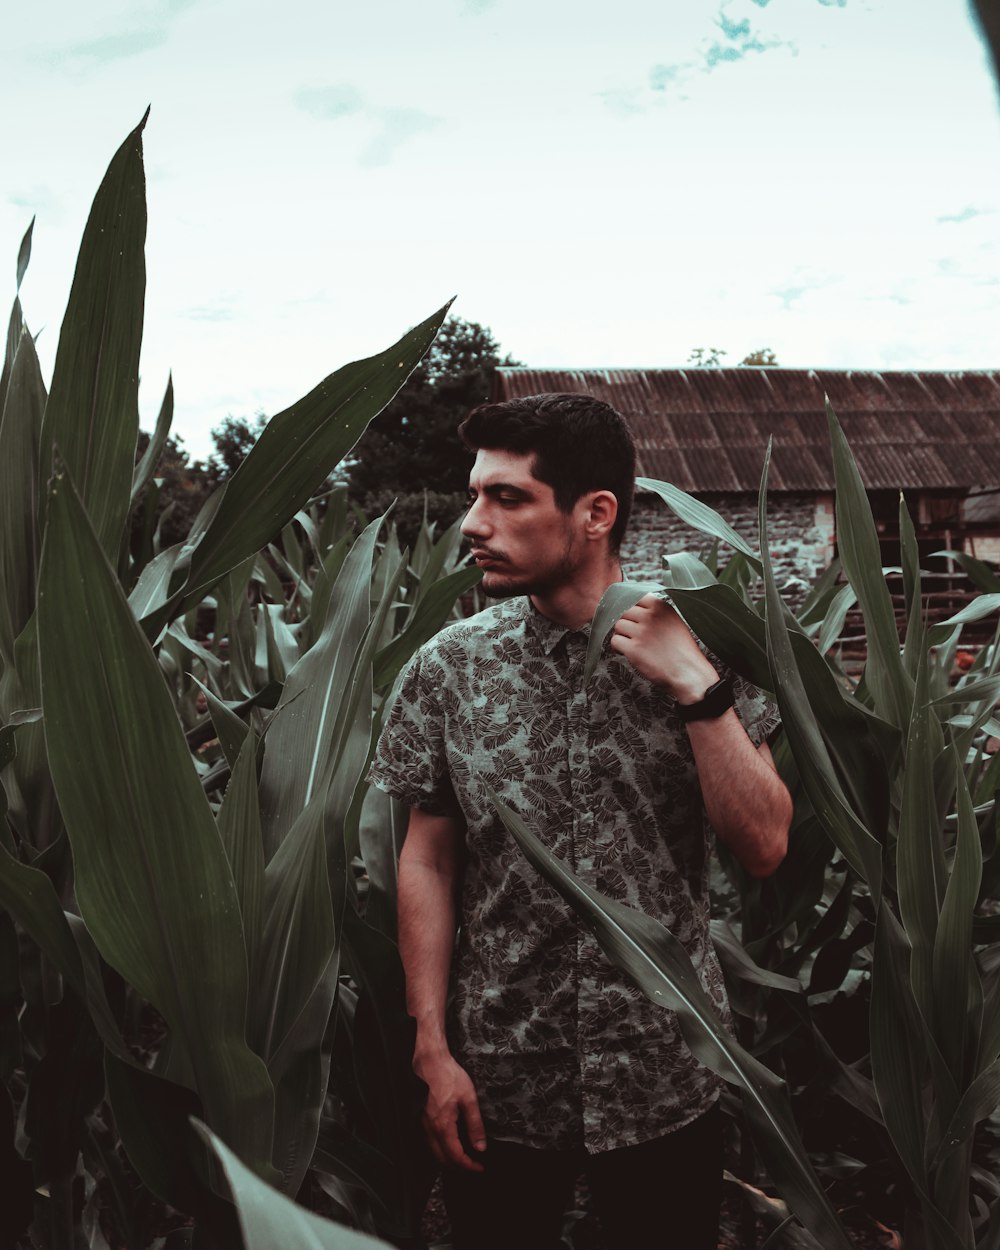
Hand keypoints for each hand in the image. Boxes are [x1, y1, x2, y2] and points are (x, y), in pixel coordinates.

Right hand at [414, 1048, 486, 1171]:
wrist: (431, 1062)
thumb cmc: (450, 1076)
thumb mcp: (469, 1098)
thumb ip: (475, 1125)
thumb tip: (480, 1147)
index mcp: (443, 1126)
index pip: (456, 1157)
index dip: (469, 1166)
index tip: (481, 1168)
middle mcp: (430, 1129)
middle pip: (443, 1160)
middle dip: (459, 1167)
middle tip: (474, 1166)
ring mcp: (423, 1125)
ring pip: (434, 1153)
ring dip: (449, 1161)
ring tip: (465, 1159)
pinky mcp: (421, 1119)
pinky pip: (429, 1143)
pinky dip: (440, 1151)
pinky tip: (450, 1146)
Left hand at [608, 593, 718, 701]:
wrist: (688, 672)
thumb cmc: (682, 650)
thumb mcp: (674, 621)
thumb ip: (657, 612)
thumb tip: (636, 609)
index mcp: (661, 607)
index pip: (635, 598)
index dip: (633, 611)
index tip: (636, 619)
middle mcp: (650, 617)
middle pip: (624, 612)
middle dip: (628, 624)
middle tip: (635, 635)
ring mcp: (641, 632)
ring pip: (618, 626)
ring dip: (622, 635)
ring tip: (633, 644)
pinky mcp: (633, 649)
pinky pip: (615, 641)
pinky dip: (619, 647)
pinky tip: (628, 652)